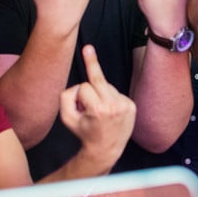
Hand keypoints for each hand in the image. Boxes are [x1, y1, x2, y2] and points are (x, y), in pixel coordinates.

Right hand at [59, 45, 135, 168]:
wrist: (105, 149)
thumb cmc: (84, 132)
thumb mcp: (67, 118)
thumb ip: (65, 97)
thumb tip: (78, 84)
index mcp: (98, 109)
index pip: (84, 86)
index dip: (78, 96)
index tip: (78, 102)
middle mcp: (114, 106)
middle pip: (98, 79)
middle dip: (91, 65)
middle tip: (87, 47)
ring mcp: (125, 105)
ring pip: (107, 86)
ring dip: (100, 93)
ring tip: (100, 112)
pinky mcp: (132, 105)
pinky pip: (116, 92)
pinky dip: (110, 98)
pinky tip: (110, 112)